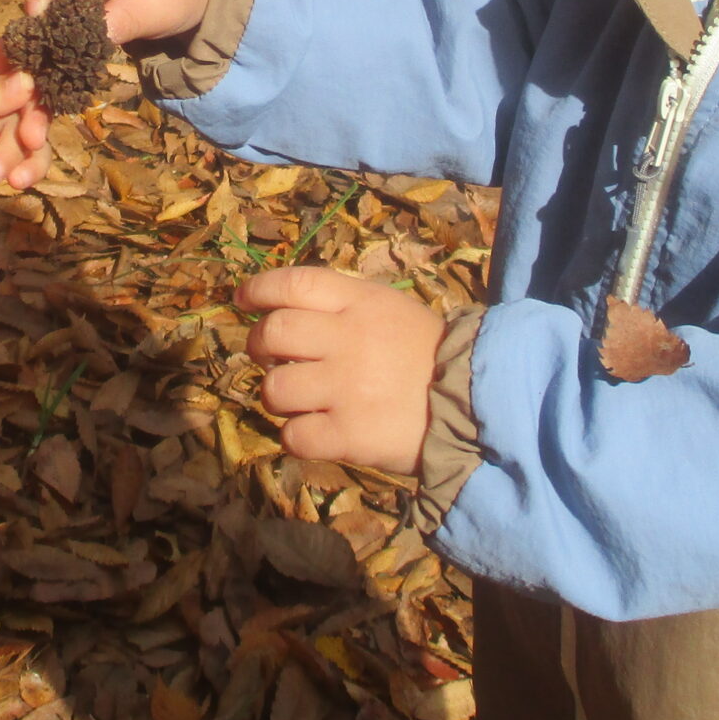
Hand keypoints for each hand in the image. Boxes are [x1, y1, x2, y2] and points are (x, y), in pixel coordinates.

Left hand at [0, 37, 49, 187]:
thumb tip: (30, 81)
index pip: (19, 57)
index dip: (36, 74)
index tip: (40, 96)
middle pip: (31, 97)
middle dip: (33, 121)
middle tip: (29, 139)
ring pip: (30, 131)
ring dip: (20, 153)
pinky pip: (24, 157)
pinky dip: (24, 168)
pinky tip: (12, 182)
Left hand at [238, 266, 445, 473]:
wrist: (475, 408)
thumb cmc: (427, 356)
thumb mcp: (390, 310)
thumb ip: (342, 305)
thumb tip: (282, 307)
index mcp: (361, 303)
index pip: (294, 283)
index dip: (260, 288)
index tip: (243, 298)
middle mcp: (349, 340)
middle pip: (273, 333)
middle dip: (259, 346)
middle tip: (269, 358)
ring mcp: (346, 388)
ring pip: (274, 389)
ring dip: (279, 396)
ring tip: (301, 401)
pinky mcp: (348, 435)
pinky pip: (293, 436)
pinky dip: (297, 436)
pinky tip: (317, 432)